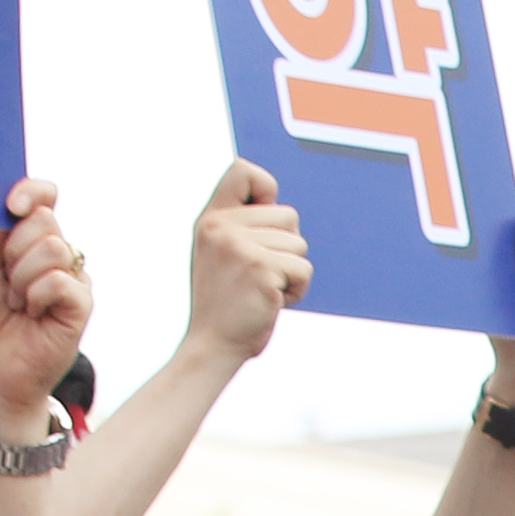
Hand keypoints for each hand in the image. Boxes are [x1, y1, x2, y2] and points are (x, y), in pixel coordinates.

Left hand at [0, 177, 95, 435]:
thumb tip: (13, 200)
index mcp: (30, 244)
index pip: (44, 198)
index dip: (31, 192)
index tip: (10, 205)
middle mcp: (57, 259)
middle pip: (46, 220)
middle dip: (13, 249)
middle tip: (6, 284)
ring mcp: (73, 282)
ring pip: (54, 248)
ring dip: (21, 278)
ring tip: (17, 304)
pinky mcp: (82, 307)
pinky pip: (61, 280)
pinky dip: (36, 294)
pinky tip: (31, 314)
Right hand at [177, 159, 307, 368]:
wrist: (212, 345)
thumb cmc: (224, 303)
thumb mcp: (221, 253)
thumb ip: (241, 226)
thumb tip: (273, 202)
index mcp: (211, 219)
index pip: (243, 170)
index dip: (266, 188)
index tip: (263, 219)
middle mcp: (221, 226)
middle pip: (289, 214)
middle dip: (287, 247)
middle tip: (261, 274)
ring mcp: (240, 246)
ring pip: (299, 245)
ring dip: (291, 272)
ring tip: (263, 290)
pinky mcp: (260, 268)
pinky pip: (303, 269)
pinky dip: (297, 290)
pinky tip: (272, 302)